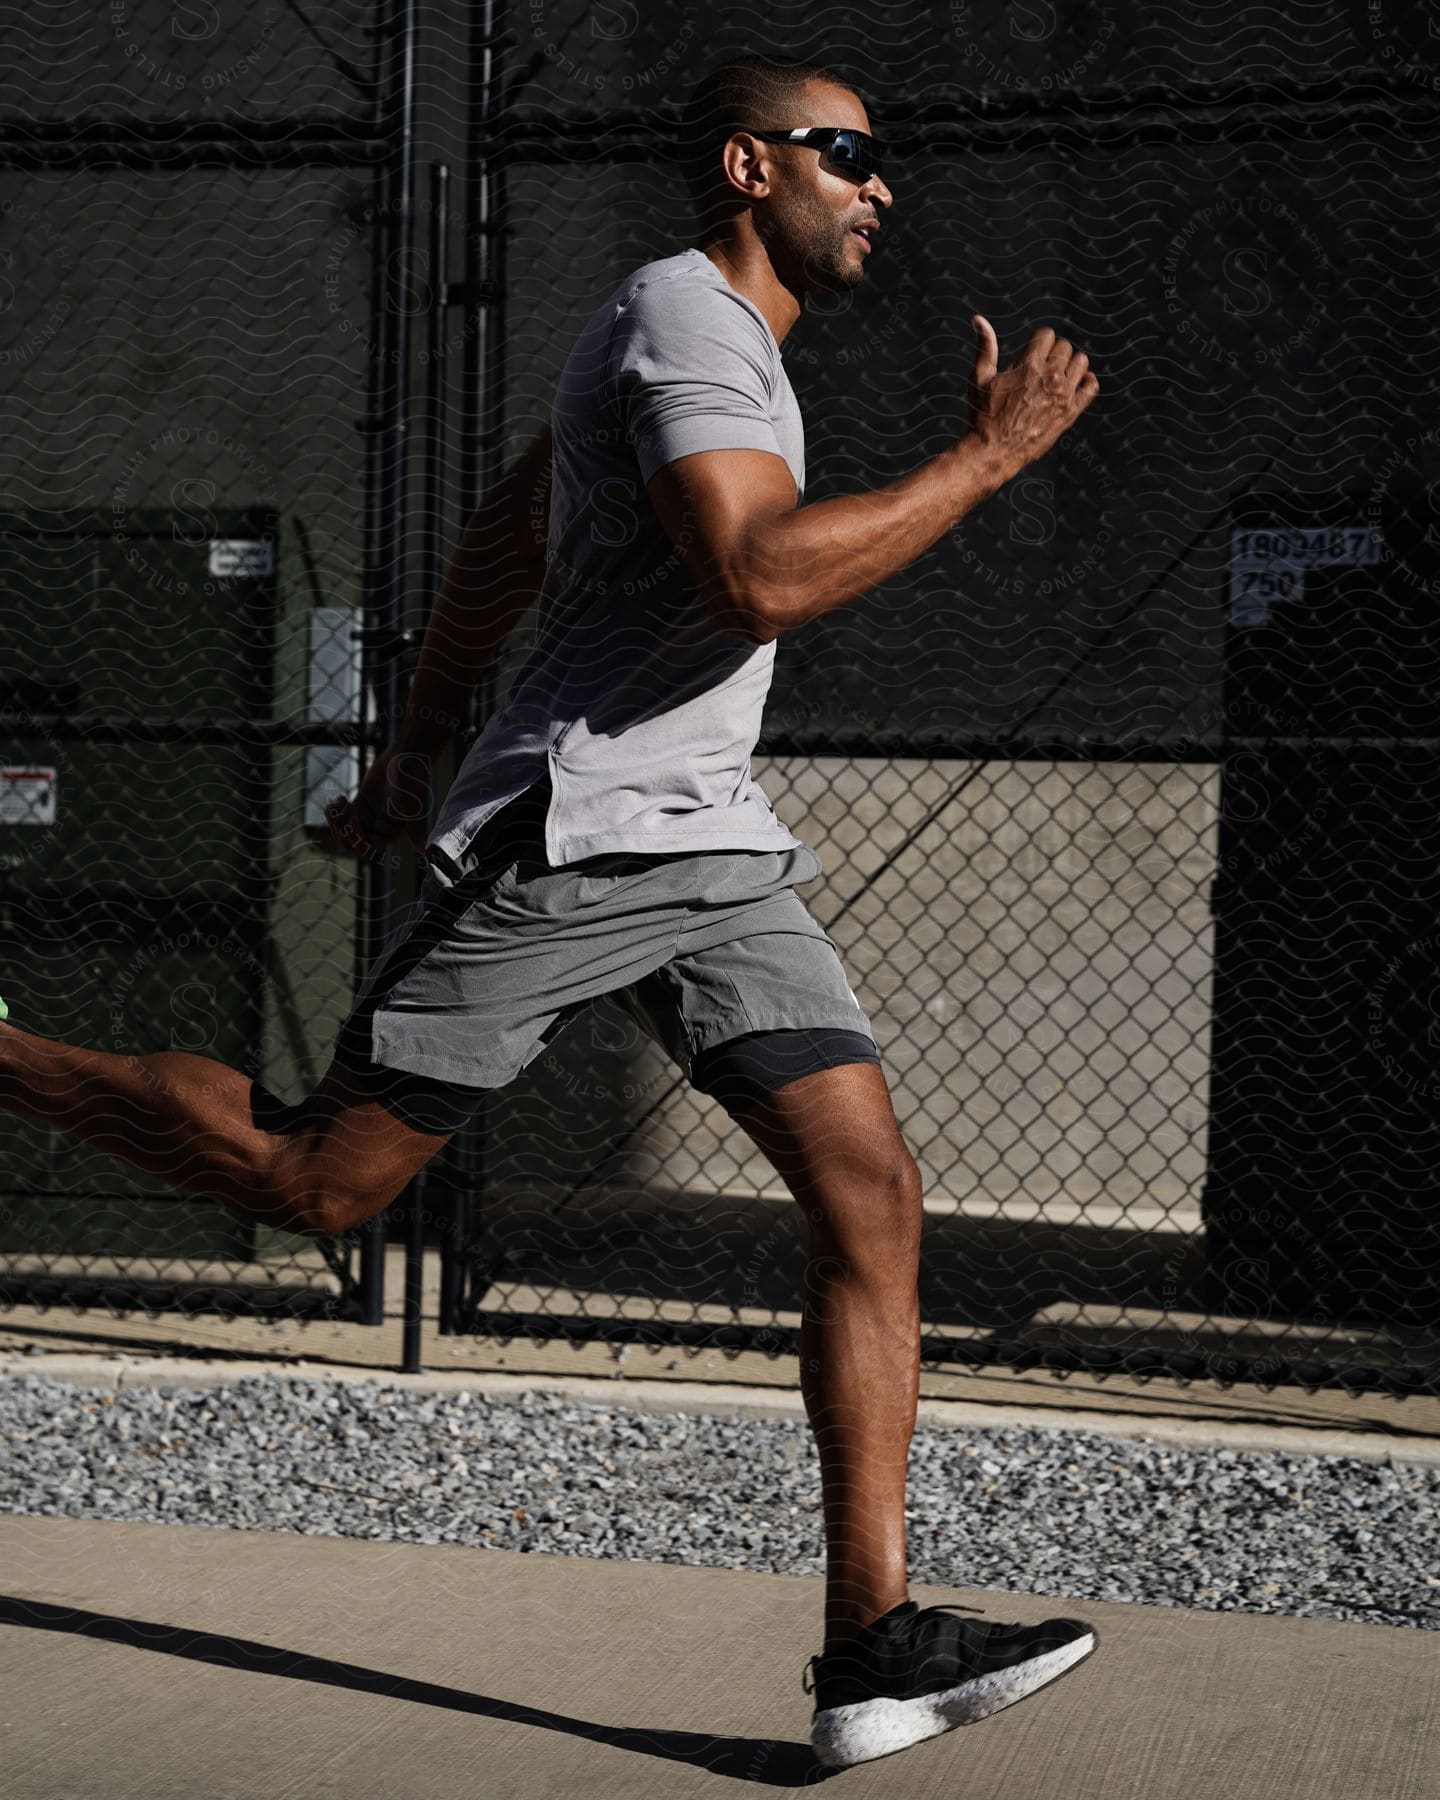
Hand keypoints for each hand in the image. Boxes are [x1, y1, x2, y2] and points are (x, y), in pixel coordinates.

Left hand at [324, 742, 432, 858]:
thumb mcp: (411, 806)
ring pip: (344, 831)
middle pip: (353, 843)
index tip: (354, 816)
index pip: (368, 847)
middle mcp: (380, 829)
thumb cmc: (411, 780)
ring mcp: (368, 817)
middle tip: (343, 812)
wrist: (405, 757)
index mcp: (392, 833)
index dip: (357, 836)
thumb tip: (424, 851)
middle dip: (343, 831)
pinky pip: (341, 816)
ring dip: (335, 821)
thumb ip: (414, 829)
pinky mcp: (359, 805)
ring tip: (339, 804)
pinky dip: (335, 810)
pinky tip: (340, 798)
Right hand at [966, 316, 1098, 477]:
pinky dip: (1085, 382)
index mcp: (1028, 365)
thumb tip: (978, 318)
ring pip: (1081, 362)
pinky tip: (1071, 387)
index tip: (1031, 355)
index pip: (1048, 335)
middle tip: (1040, 370)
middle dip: (1053, 353)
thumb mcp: (979, 379)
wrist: (993, 452)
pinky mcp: (1071, 412)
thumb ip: (985, 347)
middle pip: (1065, 347)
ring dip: (1070, 365)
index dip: (1038, 342)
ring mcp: (1063, 395)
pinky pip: (1091, 386)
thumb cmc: (982, 416)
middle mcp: (1049, 377)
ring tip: (1055, 378)